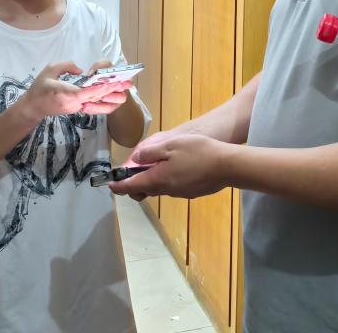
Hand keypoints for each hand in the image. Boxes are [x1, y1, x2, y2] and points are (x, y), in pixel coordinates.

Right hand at [20, 62, 131, 121]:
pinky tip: (114, 92)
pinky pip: (92, 103)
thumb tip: (80, 70)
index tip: (110, 83)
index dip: (98, 89)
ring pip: (96, 101)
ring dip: (110, 94)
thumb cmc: (39, 88)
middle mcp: (73, 103)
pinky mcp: (77, 108)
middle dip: (111, 90)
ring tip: (124, 87)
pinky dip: (103, 98)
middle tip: (126, 83)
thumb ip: (66, 66)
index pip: (84, 93)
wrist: (33, 107)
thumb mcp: (49, 70)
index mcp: (65, 94)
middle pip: (95, 97)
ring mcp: (76, 107)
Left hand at [109, 133, 230, 199]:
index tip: (110, 184)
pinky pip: (172, 186)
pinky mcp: (191, 192)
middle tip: (135, 168)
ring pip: (159, 187)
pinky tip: (177, 166)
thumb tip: (135, 158)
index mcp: (157, 179)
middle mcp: (166, 190)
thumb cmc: (198, 152)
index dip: (118, 186)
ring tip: (158, 162)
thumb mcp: (170, 145)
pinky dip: (167, 178)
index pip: (131, 187)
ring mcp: (179, 193)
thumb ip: (150, 152)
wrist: (227, 166)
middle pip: (144, 189)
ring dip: (153, 178)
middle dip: (135, 182)